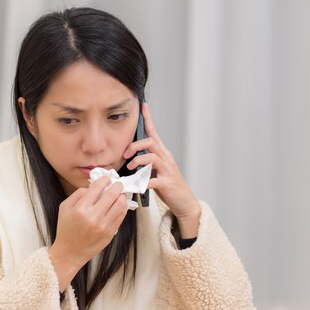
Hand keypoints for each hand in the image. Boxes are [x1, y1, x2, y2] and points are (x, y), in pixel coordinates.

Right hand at [48, 176, 128, 291]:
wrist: (70, 252)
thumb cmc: (66, 229)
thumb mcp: (64, 208)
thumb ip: (78, 194)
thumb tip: (93, 187)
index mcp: (81, 209)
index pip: (97, 188)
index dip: (104, 180)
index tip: (106, 178)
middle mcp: (93, 217)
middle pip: (112, 194)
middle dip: (117, 186)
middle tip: (118, 184)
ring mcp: (104, 226)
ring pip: (120, 205)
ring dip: (122, 196)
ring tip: (120, 194)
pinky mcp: (110, 233)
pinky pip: (121, 216)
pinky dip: (122, 208)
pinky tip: (119, 205)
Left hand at [122, 103, 201, 237]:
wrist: (184, 202)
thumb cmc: (168, 186)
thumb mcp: (156, 170)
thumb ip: (145, 163)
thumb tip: (130, 158)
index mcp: (162, 154)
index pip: (154, 133)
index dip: (149, 119)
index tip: (143, 106)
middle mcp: (166, 159)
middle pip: (151, 142)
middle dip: (135, 145)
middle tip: (125, 154)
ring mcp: (167, 171)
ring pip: (152, 157)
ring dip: (138, 160)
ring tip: (130, 168)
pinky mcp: (166, 183)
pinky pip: (152, 180)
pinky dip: (141, 182)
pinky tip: (135, 186)